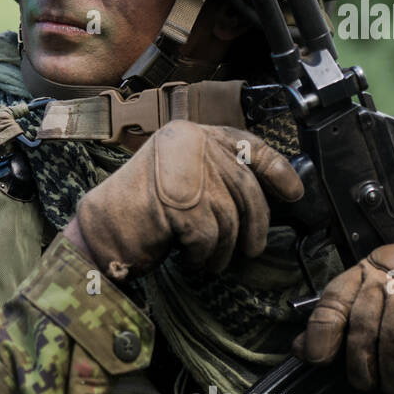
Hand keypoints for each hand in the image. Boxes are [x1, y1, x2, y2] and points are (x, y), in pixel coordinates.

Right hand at [70, 119, 303, 278]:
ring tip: (207, 258)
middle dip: (255, 224)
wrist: (99, 229)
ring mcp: (186, 173)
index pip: (246, 144)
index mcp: (188, 134)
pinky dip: (203, 255)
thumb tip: (266, 194)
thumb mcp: (179, 179)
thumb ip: (214, 177)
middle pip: (245, 187)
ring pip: (230, 218)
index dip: (275, 168)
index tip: (294, 191)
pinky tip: (189, 258)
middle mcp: (189, 144)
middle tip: (251, 248)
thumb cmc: (136, 210)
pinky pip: (210, 238)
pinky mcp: (181, 204)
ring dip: (223, 248)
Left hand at [292, 243, 393, 393]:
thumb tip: (299, 350)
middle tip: (364, 385)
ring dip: (391, 371)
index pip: (332, 302)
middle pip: (363, 325)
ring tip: (391, 387)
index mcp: (361, 273)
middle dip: (360, 363)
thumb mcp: (368, 302)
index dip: (321, 333)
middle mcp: (387, 274)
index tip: (318, 360)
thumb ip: (335, 323)